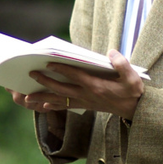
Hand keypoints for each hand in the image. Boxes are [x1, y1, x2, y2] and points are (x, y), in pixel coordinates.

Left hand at [7, 50, 143, 119]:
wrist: (135, 110)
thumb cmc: (133, 91)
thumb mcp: (132, 77)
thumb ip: (122, 64)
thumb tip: (111, 52)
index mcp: (96, 86)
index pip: (75, 75)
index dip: (61, 68)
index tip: (48, 62)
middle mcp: (86, 95)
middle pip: (61, 88)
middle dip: (45, 81)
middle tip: (31, 74)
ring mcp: (84, 102)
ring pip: (59, 100)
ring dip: (43, 98)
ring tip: (27, 96)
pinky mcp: (85, 106)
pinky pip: (65, 106)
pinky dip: (53, 106)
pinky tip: (43, 106)